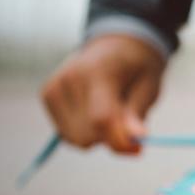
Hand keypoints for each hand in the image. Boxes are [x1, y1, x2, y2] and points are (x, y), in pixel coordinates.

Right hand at [41, 34, 164, 152]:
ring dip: (98, 135)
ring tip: (110, 109)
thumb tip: (135, 143)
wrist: (117, 44)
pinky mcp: (47, 95)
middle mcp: (69, 78)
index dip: (119, 141)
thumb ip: (137, 114)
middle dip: (111, 136)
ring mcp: (53, 86)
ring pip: (75, 139)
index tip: (138, 149)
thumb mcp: (148, 87)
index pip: (101, 119)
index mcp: (98, 72)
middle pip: (86, 134)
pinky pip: (67, 134)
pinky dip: (84, 131)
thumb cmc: (137, 67)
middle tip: (128, 120)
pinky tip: (94, 110)